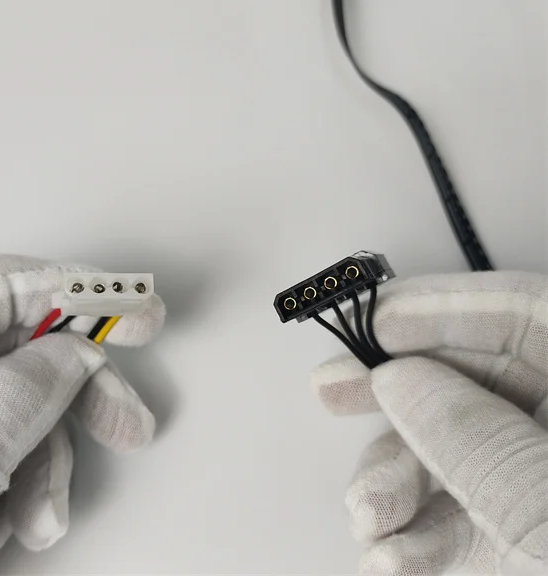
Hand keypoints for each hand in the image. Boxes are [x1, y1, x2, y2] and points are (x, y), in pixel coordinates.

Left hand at [0, 255, 164, 574]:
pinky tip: (16, 523)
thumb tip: (76, 352)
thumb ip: (25, 393)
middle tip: (126, 420)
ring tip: (39, 517)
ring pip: (11, 410)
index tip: (138, 308)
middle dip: (71, 395)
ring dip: (43, 461)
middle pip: (11, 351)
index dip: (77, 294)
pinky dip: (19, 487)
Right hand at [311, 272, 547, 574]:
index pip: (532, 316)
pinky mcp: (519, 537)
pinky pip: (450, 510)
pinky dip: (409, 531)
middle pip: (477, 377)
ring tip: (371, 521)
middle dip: (397, 393)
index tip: (374, 323)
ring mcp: (546, 486)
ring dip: (392, 480)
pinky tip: (390, 556)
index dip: (446, 307)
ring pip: (450, 448)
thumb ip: (482, 445)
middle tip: (332, 390)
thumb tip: (404, 382)